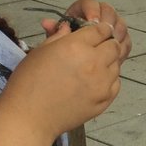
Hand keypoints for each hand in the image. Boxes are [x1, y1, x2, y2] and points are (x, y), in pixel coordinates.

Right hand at [0, 22, 123, 140]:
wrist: (30, 118)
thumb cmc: (28, 82)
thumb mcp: (40, 51)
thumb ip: (59, 36)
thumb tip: (69, 27)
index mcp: (77, 46)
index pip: (102, 29)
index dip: (98, 29)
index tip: (93, 33)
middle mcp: (95, 62)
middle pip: (113, 45)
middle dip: (106, 44)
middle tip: (93, 49)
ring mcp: (102, 83)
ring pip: (116, 64)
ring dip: (107, 62)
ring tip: (90, 68)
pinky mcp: (105, 100)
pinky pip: (115, 83)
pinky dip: (108, 79)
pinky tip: (93, 82)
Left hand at [41, 0, 132, 61]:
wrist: (75, 63)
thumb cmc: (65, 48)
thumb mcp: (56, 40)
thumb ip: (54, 31)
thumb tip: (47, 23)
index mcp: (81, 12)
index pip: (89, 3)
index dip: (92, 10)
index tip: (92, 21)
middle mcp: (98, 16)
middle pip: (108, 10)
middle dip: (108, 21)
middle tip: (107, 32)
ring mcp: (110, 28)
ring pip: (119, 24)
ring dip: (117, 32)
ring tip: (113, 43)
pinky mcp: (119, 41)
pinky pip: (125, 39)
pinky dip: (123, 45)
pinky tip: (118, 52)